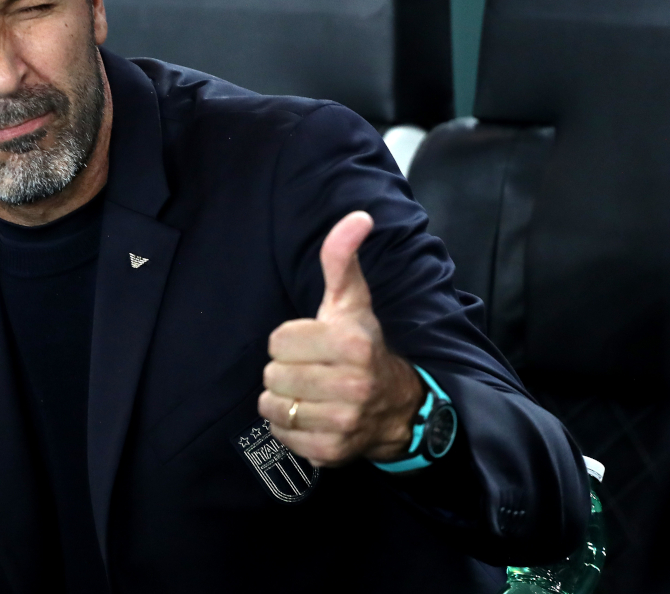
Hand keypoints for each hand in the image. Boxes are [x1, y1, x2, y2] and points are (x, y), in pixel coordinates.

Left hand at [258, 211, 425, 466]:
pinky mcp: (331, 452)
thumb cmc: (364, 346)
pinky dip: (287, 425)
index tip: (311, 343)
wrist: (397, 408)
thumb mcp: (352, 302)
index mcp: (352, 344)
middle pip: (272, 374)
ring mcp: (341, 422)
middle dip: (284, 369)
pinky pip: (281, 434)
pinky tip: (309, 415)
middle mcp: (350, 385)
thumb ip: (342, 259)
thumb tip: (357, 216)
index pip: (278, 341)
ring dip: (282, 398)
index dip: (288, 341)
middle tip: (308, 369)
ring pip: (272, 405)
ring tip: (307, 392)